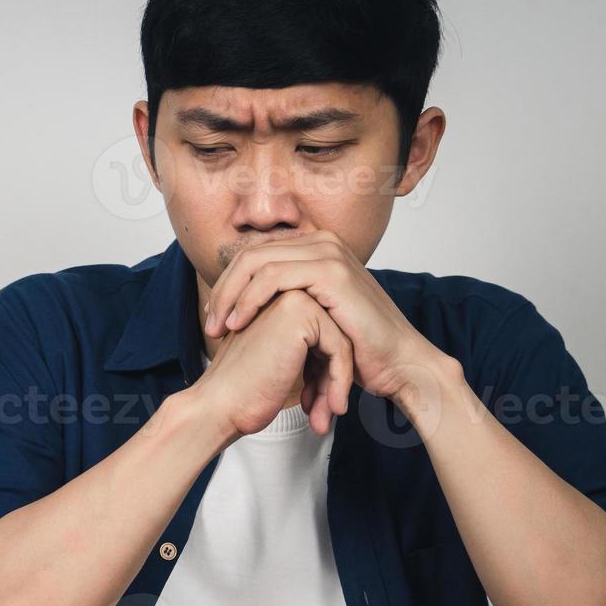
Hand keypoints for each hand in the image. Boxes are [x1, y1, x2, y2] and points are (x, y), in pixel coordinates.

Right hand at [189, 288, 353, 438]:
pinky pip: (340, 349)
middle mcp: (283, 292)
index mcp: (275, 302)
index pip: (322, 336)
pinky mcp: (301, 314)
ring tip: (325, 419)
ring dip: (336, 385)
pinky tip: (331, 411)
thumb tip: (333, 361)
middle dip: (330, 379)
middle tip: (323, 416)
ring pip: (341, 343)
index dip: (321, 374)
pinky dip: (339, 383)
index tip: (315, 405)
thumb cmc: (243, 392)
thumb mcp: (277, 363)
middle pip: (333, 337)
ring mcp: (292, 298)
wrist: (219, 407)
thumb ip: (302, 351)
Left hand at [204, 230, 449, 413]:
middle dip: (223, 289)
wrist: (396, 363)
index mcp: (317, 248)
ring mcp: (329, 253)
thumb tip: (246, 304)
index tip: (215, 318)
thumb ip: (286, 301)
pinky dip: (249, 299)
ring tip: (218, 328)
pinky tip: (238, 323)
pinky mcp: (331, 271)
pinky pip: (273, 277)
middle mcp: (323, 242)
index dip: (229, 285)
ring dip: (230, 296)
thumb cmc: (358, 348)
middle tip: (209, 323)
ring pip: (257, 262)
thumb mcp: (314, 318)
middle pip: (251, 254)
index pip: (256, 254)